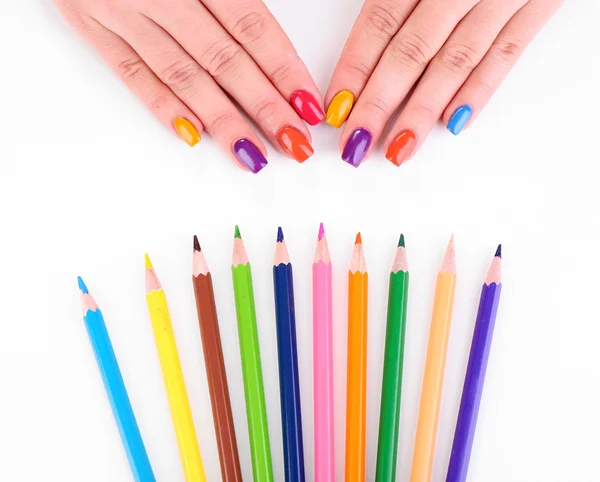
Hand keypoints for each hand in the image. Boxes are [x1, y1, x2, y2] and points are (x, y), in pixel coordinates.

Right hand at [54, 0, 323, 172]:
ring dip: (222, 119)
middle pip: (223, 60)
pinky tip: (193, 135)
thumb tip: (269, 42)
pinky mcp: (89, 24)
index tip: (308, 106)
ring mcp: (122, 10)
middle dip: (264, 106)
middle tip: (294, 142)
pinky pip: (130, 73)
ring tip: (251, 154)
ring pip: (182, 75)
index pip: (251, 27)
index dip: (284, 70)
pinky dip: (162, 106)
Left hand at [325, 0, 562, 166]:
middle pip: (411, 51)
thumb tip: (361, 52)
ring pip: (456, 60)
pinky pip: (507, 53)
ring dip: (424, 109)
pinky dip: (480, 90)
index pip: (379, 23)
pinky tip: (454, 123)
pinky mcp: (540, 2)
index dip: (355, 69)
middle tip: (356, 142)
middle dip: (379, 103)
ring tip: (400, 147)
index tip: (337, 109)